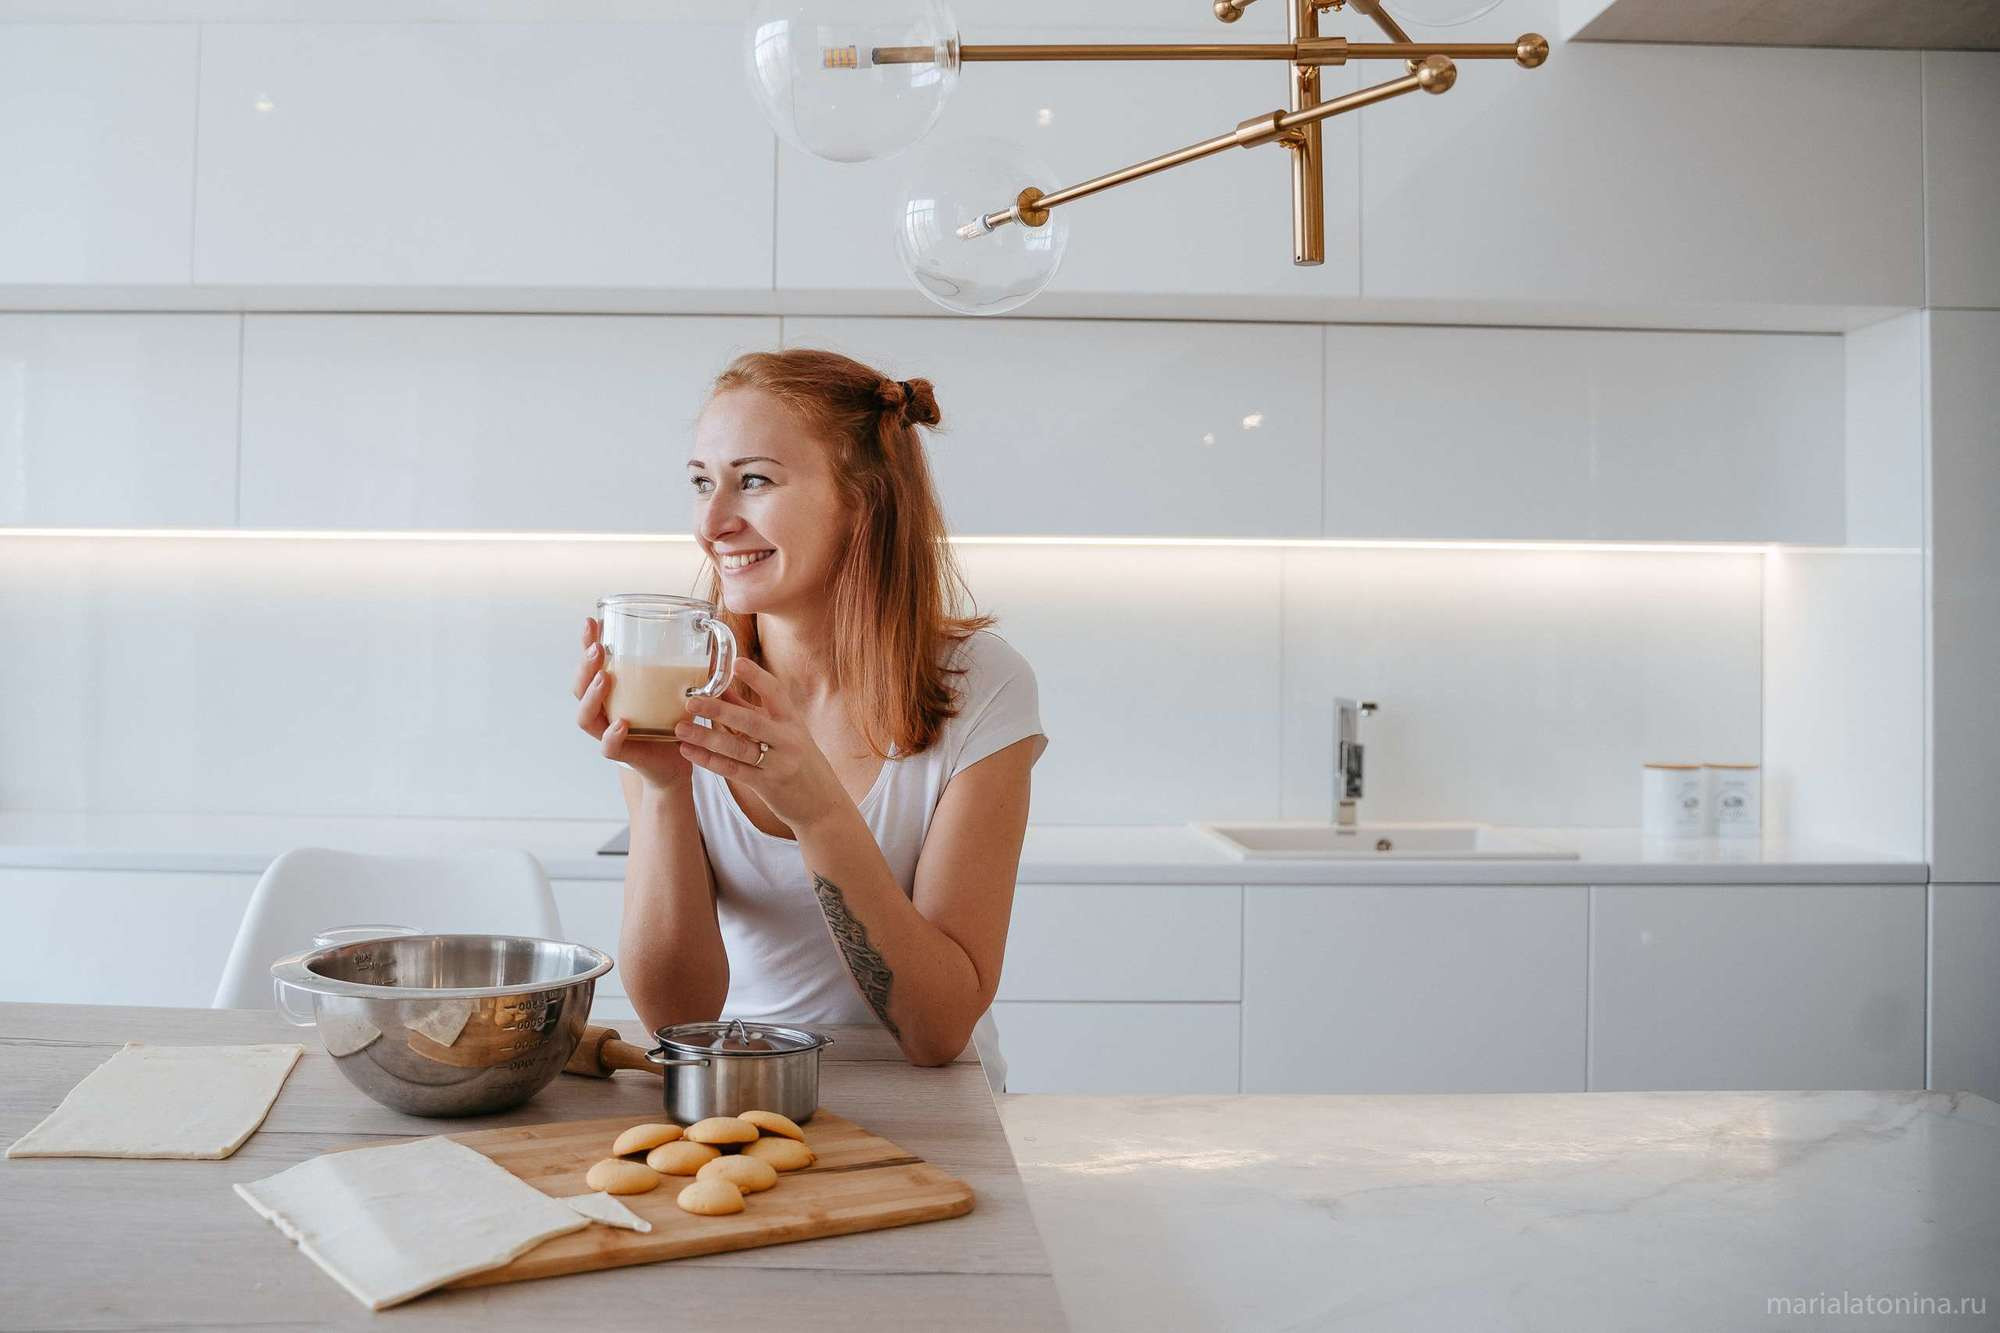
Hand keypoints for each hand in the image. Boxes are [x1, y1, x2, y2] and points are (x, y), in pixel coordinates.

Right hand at [572, 617, 693, 793]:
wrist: (677, 760)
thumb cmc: (672, 720)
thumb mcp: (676, 688)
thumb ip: (685, 665)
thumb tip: (710, 629)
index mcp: (612, 691)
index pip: (591, 665)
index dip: (587, 643)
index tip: (592, 621)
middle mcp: (604, 710)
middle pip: (580, 687)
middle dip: (585, 665)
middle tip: (598, 648)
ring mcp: (609, 733)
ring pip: (586, 717)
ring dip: (592, 696)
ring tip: (605, 678)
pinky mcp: (623, 754)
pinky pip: (608, 747)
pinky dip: (612, 736)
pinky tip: (621, 724)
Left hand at [674, 657, 845, 830]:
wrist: (821, 804)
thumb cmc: (798, 760)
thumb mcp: (782, 731)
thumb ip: (752, 710)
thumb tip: (722, 688)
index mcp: (792, 721)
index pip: (776, 693)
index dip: (757, 677)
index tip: (736, 662)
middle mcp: (788, 740)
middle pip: (752, 722)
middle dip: (720, 710)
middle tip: (692, 702)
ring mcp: (779, 764)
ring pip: (738, 748)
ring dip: (707, 737)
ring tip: (680, 728)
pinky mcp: (767, 786)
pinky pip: (733, 771)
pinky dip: (709, 760)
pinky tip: (688, 751)